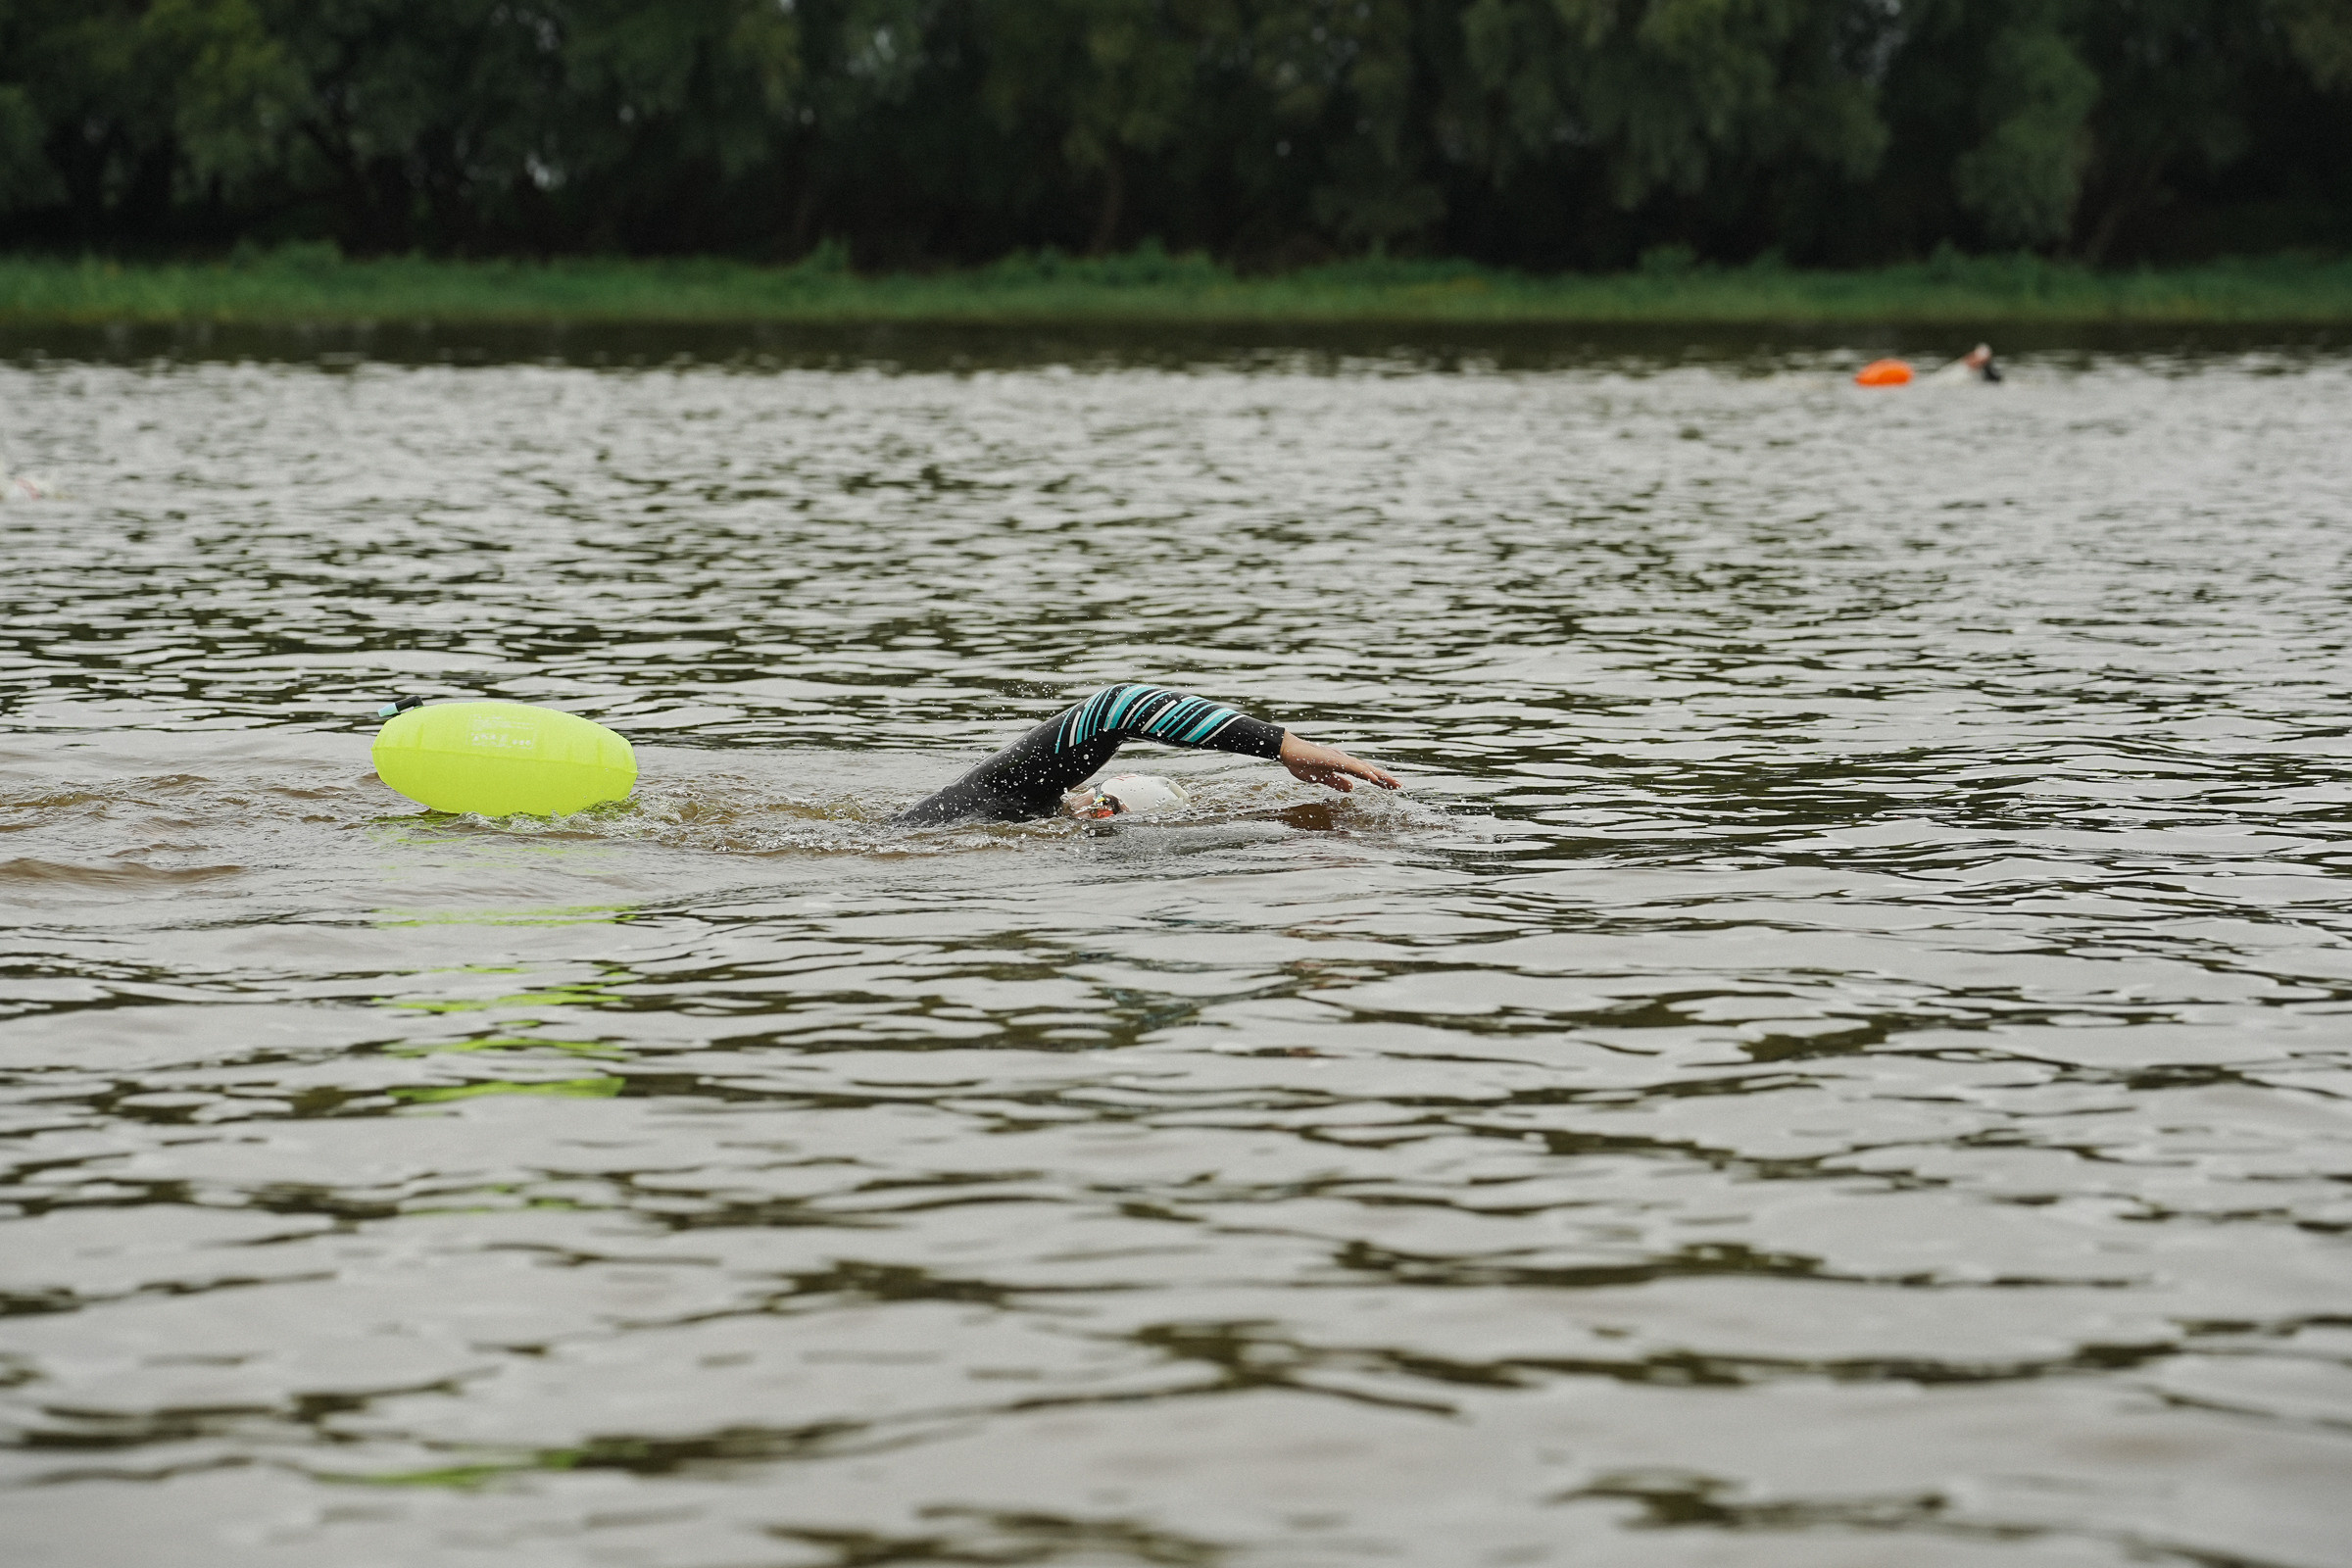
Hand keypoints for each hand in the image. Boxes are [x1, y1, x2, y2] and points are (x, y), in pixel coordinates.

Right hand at [1278, 731, 1399, 793]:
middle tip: (1400, 786)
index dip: (1378, 780)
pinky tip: (1372, 777)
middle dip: (1384, 778)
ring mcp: (1339, 758)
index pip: (1365, 774)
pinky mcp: (1333, 759)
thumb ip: (1337, 782)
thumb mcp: (1322, 778)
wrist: (1288, 751)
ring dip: (1378, 775)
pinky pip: (1351, 766)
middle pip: (1368, 770)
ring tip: (1392, 783)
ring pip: (1363, 767)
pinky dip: (1363, 771)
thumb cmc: (1302, 762)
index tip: (1391, 787)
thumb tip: (1352, 789)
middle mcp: (1345, 760)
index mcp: (1343, 765)